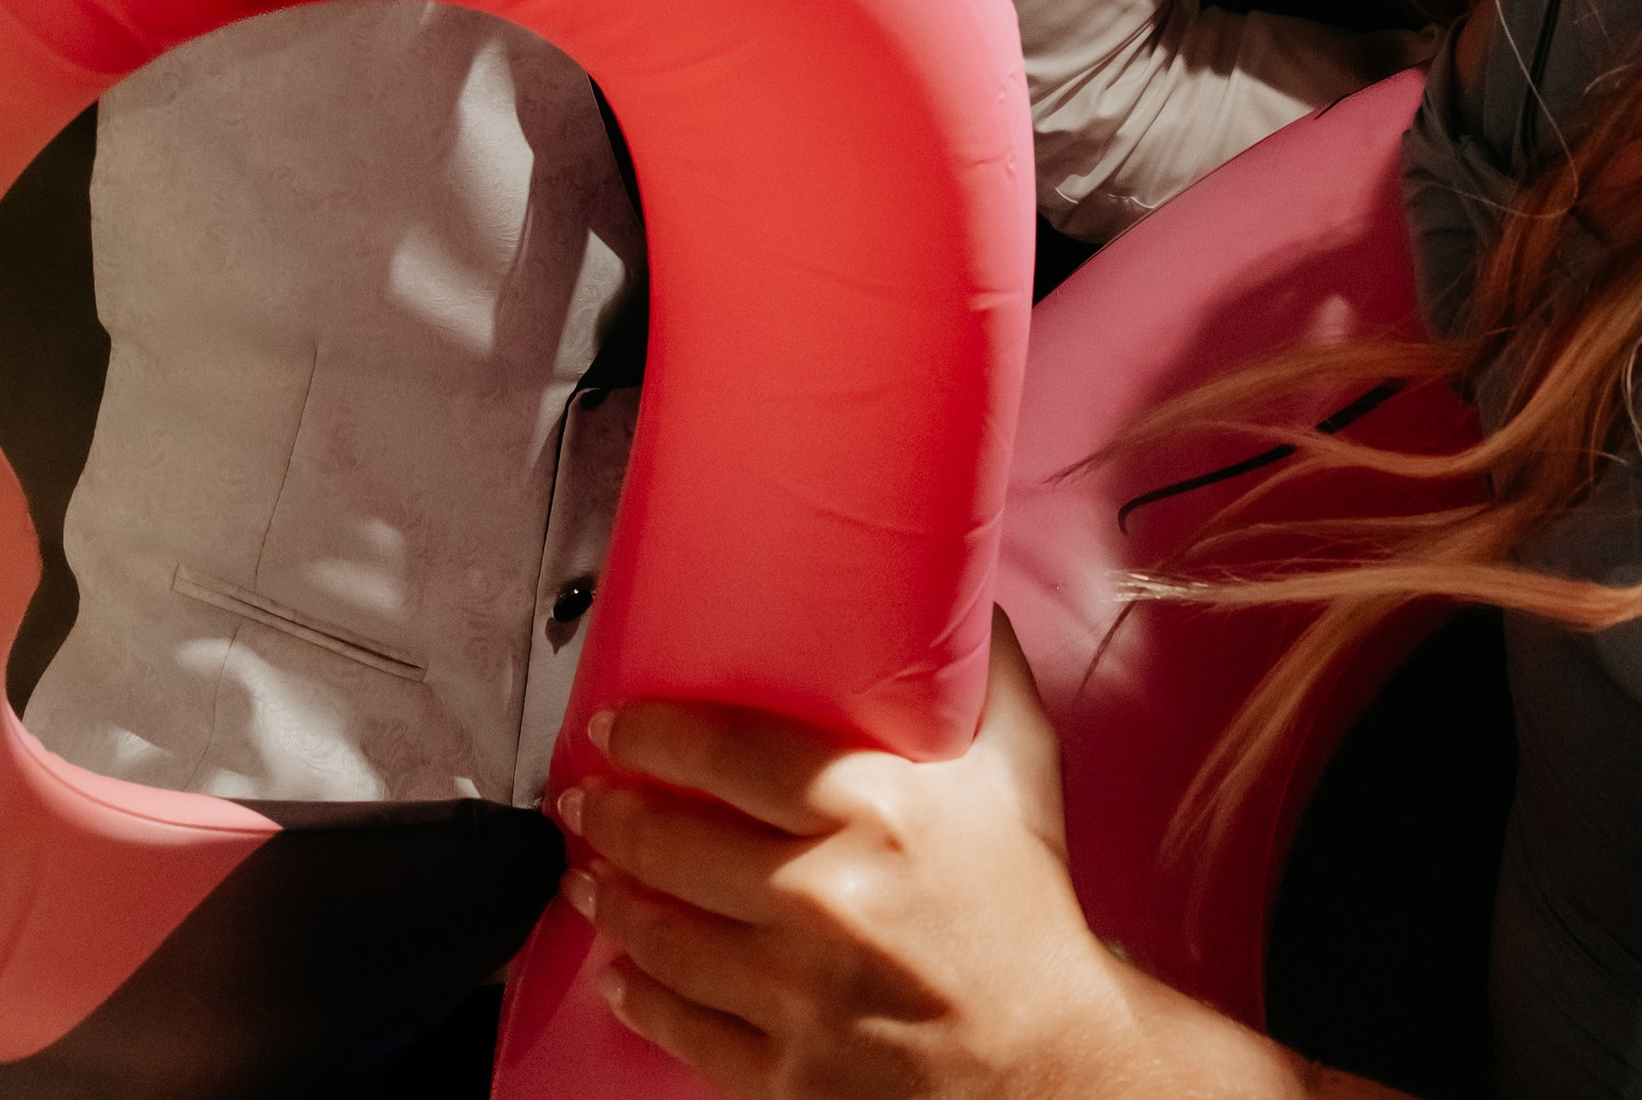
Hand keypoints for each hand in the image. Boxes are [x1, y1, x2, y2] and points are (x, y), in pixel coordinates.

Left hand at [562, 619, 1193, 1097]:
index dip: (654, 737)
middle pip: (677, 846)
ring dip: (613, 902)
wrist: (1056, 1063)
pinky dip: (642, 1000)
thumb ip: (984, 674)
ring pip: (667, 940)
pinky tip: (621, 976)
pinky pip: (688, 1032)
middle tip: (586, 798)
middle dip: (612, 817)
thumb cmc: (1030, 910)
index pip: (727, 755)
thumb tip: (957, 590)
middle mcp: (825, 901)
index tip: (618, 727)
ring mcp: (800, 997)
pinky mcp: (790, 1075)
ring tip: (589, 873)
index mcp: (875, 812)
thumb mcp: (1020, 768)